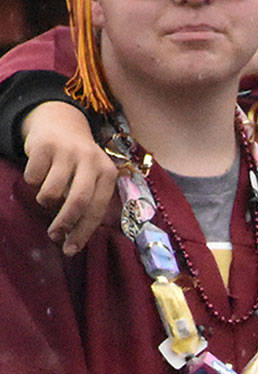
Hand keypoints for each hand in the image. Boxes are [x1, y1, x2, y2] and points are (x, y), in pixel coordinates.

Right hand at [22, 101, 117, 255]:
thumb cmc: (77, 161)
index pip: (98, 208)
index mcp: (107, 172)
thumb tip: (72, 240)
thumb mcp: (91, 177)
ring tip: (49, 192)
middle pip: (78, 201)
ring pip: (51, 193)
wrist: (61, 123)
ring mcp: (68, 152)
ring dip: (45, 200)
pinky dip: (32, 181)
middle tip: (54, 236)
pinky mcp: (45, 146)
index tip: (71, 250)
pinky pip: (32, 178)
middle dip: (65, 223)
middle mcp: (91, 160)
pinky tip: (40, 171)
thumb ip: (87, 203)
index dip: (84, 231)